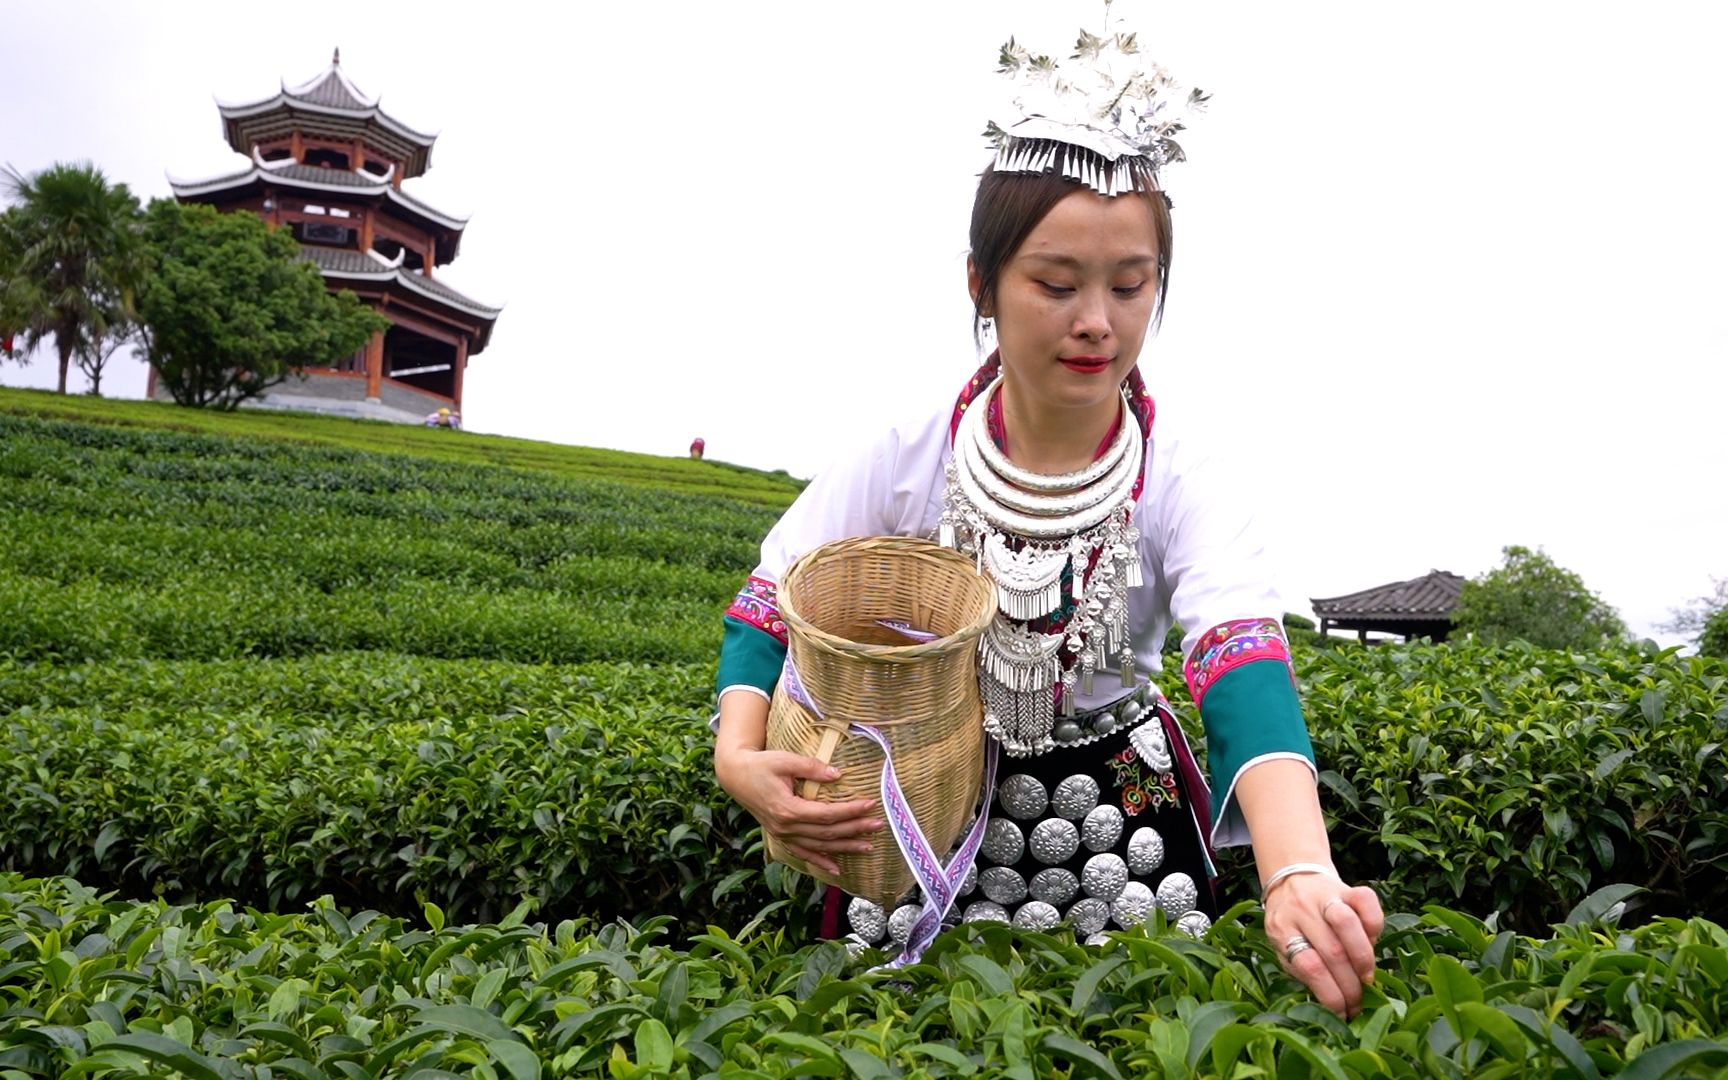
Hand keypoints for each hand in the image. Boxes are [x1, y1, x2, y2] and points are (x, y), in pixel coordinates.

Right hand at [714, 747, 881, 875]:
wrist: (735, 776)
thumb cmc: (760, 765)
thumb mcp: (785, 760)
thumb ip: (811, 768)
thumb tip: (837, 774)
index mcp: (787, 809)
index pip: (827, 814)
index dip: (850, 811)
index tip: (870, 805)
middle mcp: (785, 827)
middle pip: (827, 832)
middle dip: (854, 829)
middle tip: (878, 825)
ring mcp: (782, 834)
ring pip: (819, 846)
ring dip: (844, 847)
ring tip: (867, 847)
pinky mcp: (780, 836)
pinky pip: (803, 853)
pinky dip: (821, 861)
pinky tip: (837, 869)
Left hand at [1263, 873, 1384, 1018]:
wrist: (1291, 879)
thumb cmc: (1292, 925)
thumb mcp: (1285, 948)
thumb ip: (1303, 970)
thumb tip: (1334, 1002)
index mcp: (1282, 929)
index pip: (1309, 966)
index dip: (1330, 994)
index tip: (1342, 1014)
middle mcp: (1302, 910)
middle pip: (1332, 950)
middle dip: (1350, 986)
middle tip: (1358, 1004)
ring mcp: (1325, 896)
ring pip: (1347, 922)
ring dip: (1363, 957)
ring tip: (1367, 977)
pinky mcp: (1347, 887)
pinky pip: (1366, 900)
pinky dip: (1374, 923)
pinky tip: (1372, 941)